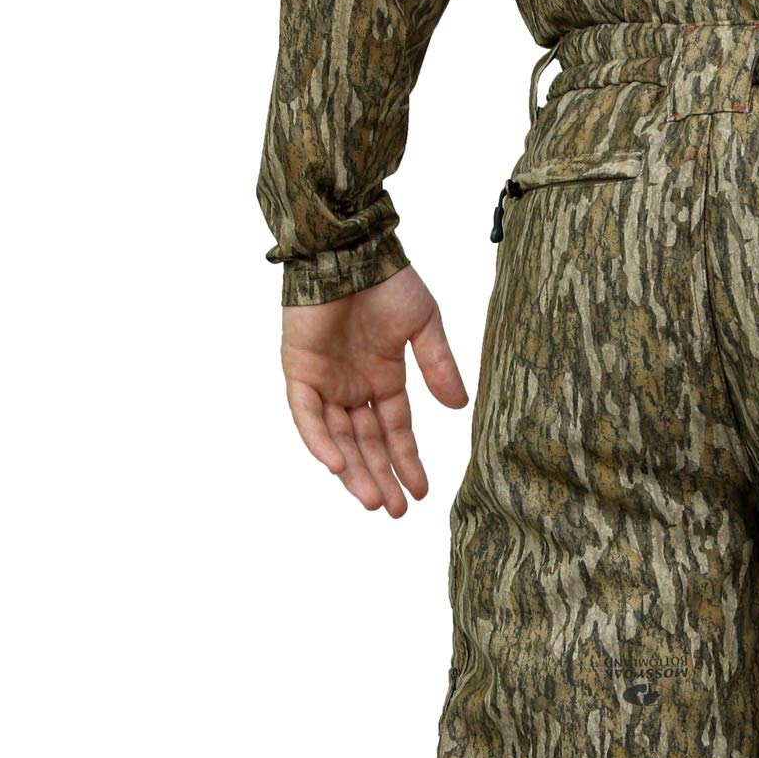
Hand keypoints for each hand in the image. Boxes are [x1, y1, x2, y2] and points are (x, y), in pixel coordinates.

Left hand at [281, 266, 468, 515]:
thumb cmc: (387, 278)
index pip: (394, 432)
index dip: (407, 462)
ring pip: (337, 437)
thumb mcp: (424, 325)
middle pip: (366, 443)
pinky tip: (339, 466)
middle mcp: (352, 385)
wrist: (348, 246)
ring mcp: (324, 380)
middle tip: (394, 512)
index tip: (421, 492)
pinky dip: (320, 440)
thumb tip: (459, 408)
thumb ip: (439, 366)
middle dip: (380, 477)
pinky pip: (306, 414)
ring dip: (354, 470)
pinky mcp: (299, 370)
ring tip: (371, 501)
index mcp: (383, 378)